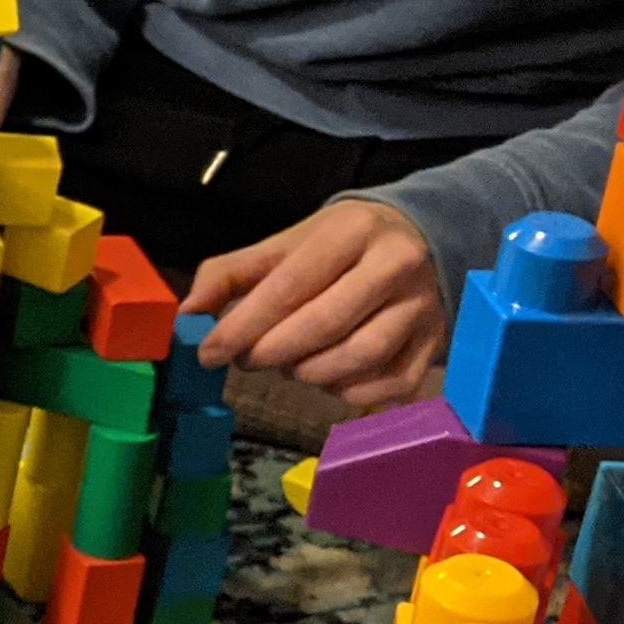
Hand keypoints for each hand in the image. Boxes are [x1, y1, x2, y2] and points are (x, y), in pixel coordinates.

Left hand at [187, 199, 445, 404]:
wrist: (420, 240)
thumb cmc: (340, 247)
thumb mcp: (287, 244)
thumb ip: (232, 273)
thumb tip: (188, 313)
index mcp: (353, 231)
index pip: (291, 285)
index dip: (244, 325)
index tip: (210, 353)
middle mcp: (396, 265)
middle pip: (325, 325)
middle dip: (273, 352)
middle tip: (247, 360)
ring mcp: (422, 307)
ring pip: (358, 358)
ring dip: (308, 373)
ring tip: (288, 365)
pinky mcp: (435, 344)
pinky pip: (387, 386)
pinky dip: (347, 392)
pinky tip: (327, 379)